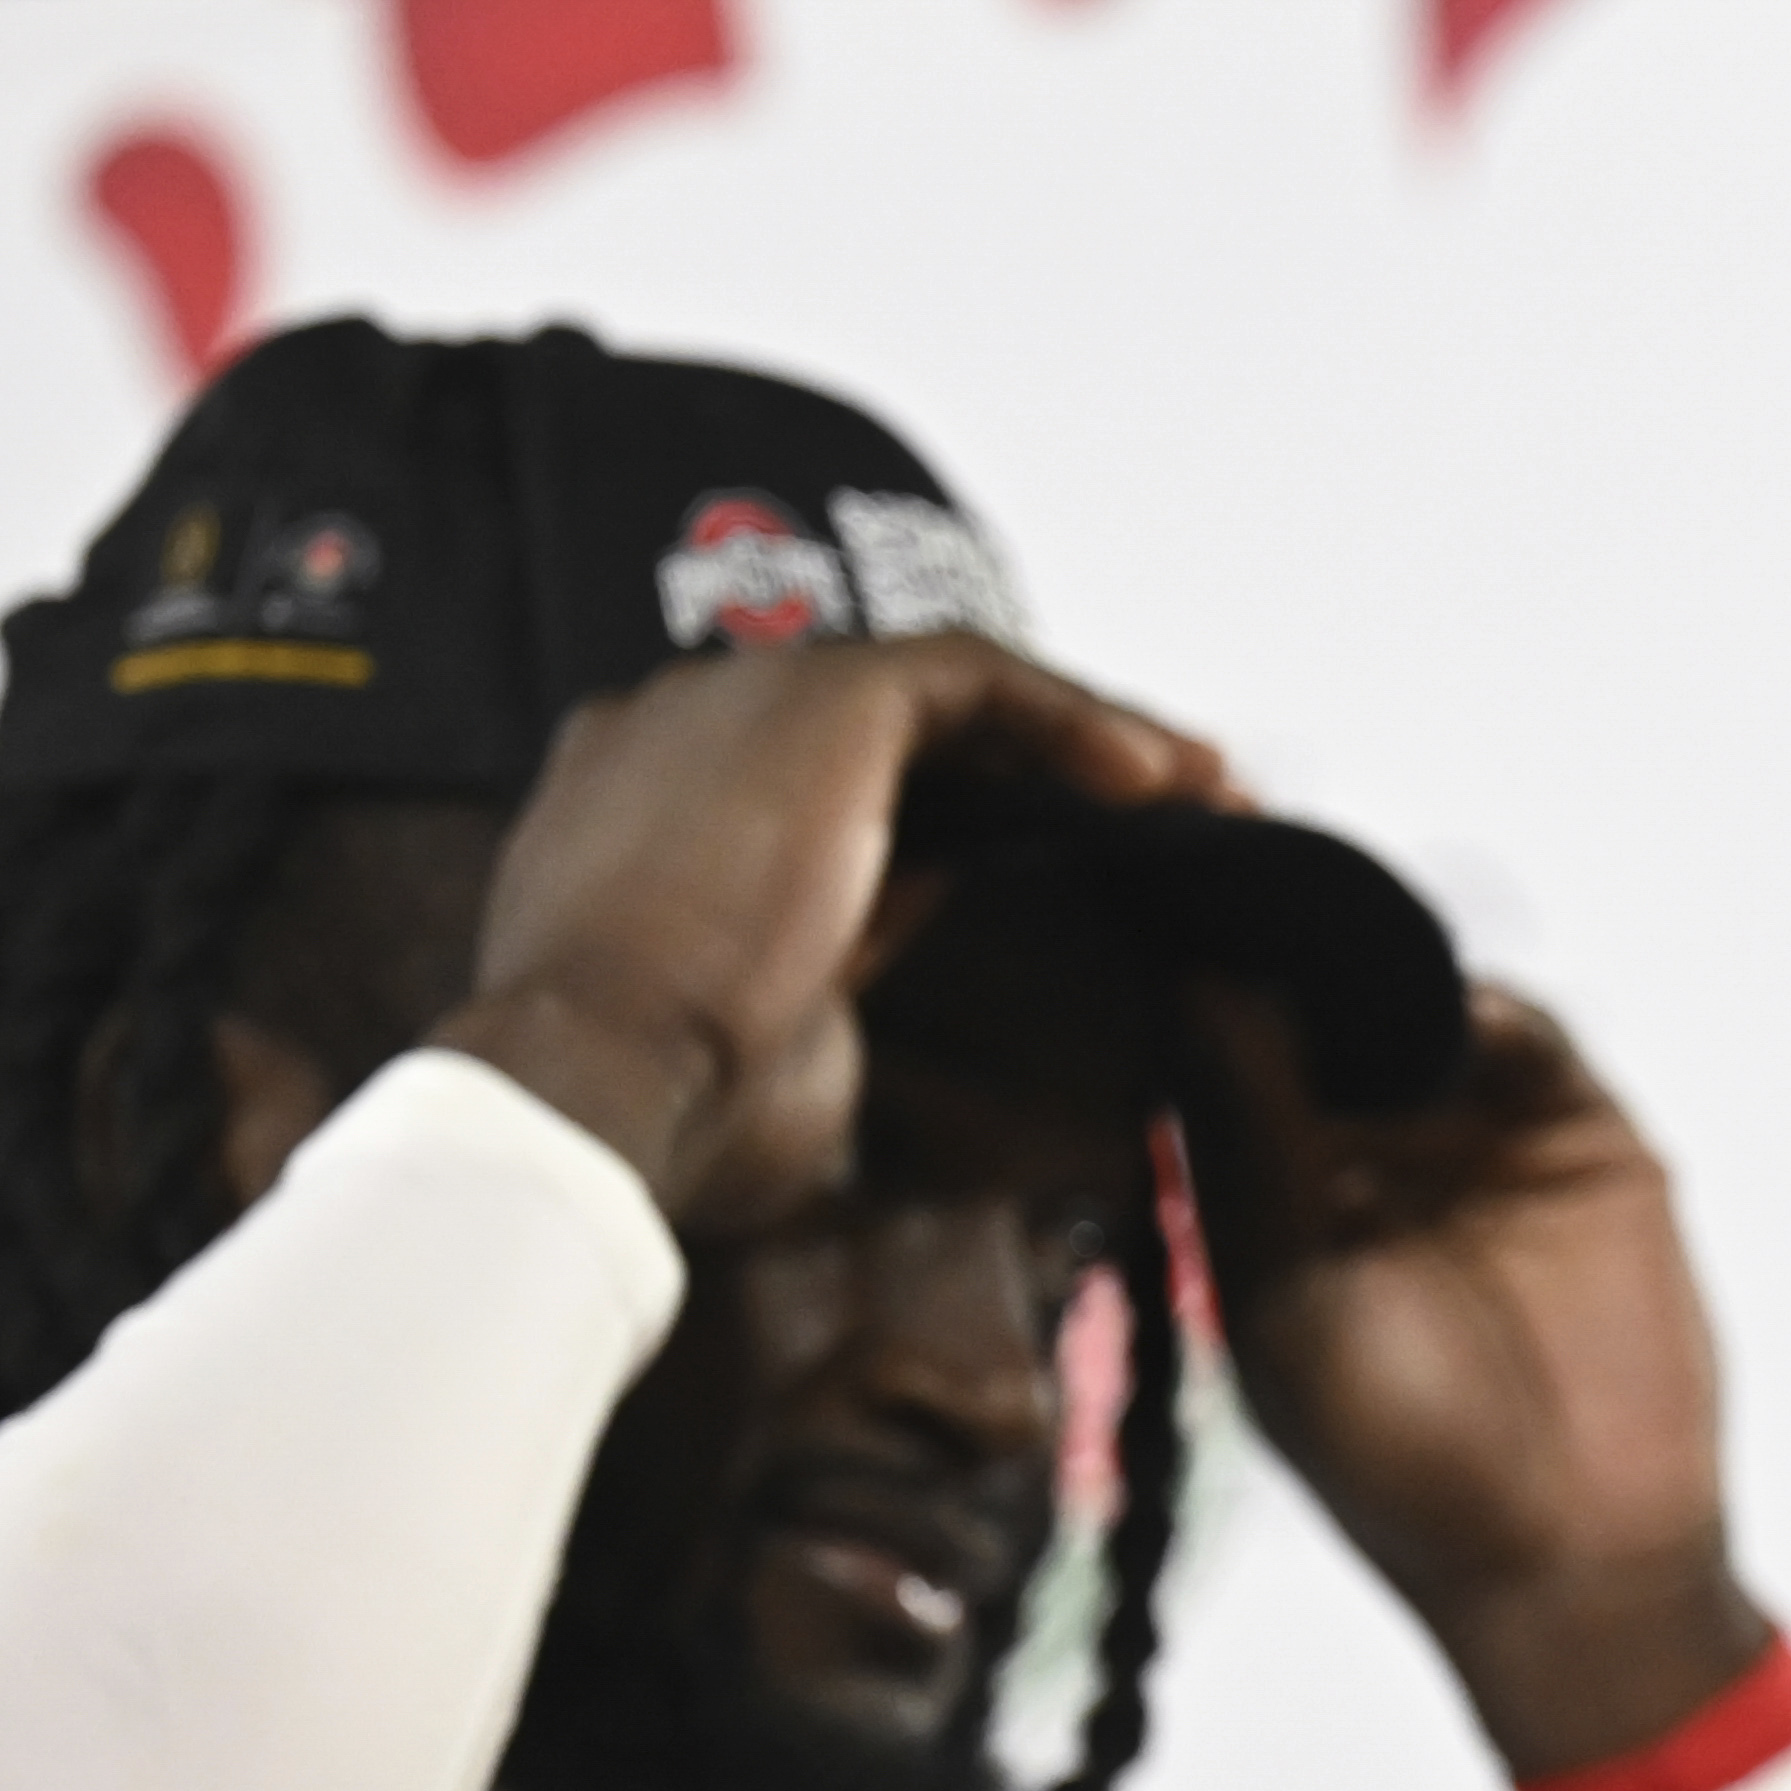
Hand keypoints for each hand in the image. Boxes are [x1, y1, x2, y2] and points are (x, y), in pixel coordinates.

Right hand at [443, 634, 1224, 1234]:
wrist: (590, 1092)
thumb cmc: (656, 1113)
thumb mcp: (762, 1040)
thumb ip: (819, 979)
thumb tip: (869, 982)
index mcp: (646, 808)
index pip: (825, 785)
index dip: (955, 816)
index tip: (1054, 869)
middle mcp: (682, 727)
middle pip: (896, 724)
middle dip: (1041, 765)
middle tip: (1164, 821)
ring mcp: (740, 698)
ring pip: (949, 687)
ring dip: (1084, 736)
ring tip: (1200, 793)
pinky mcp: (819, 697)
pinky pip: (976, 677)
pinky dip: (1072, 719)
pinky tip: (1157, 783)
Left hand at [1182, 975, 1767, 1777]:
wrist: (1575, 1559)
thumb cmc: (1403, 1463)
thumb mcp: (1288, 1301)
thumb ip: (1252, 1144)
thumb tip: (1196, 988)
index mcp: (1266, 1202)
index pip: (1218, 1059)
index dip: (1193, 989)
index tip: (1157, 909)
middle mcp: (1368, 1157)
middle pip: (1321, 1009)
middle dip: (1291, 950)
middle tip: (1252, 872)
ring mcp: (1478, 1143)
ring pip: (1424, 1008)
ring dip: (1389, 966)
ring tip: (1349, 922)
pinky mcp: (1581, 1142)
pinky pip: (1533, 1042)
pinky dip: (1493, 1009)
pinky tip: (1457, 1004)